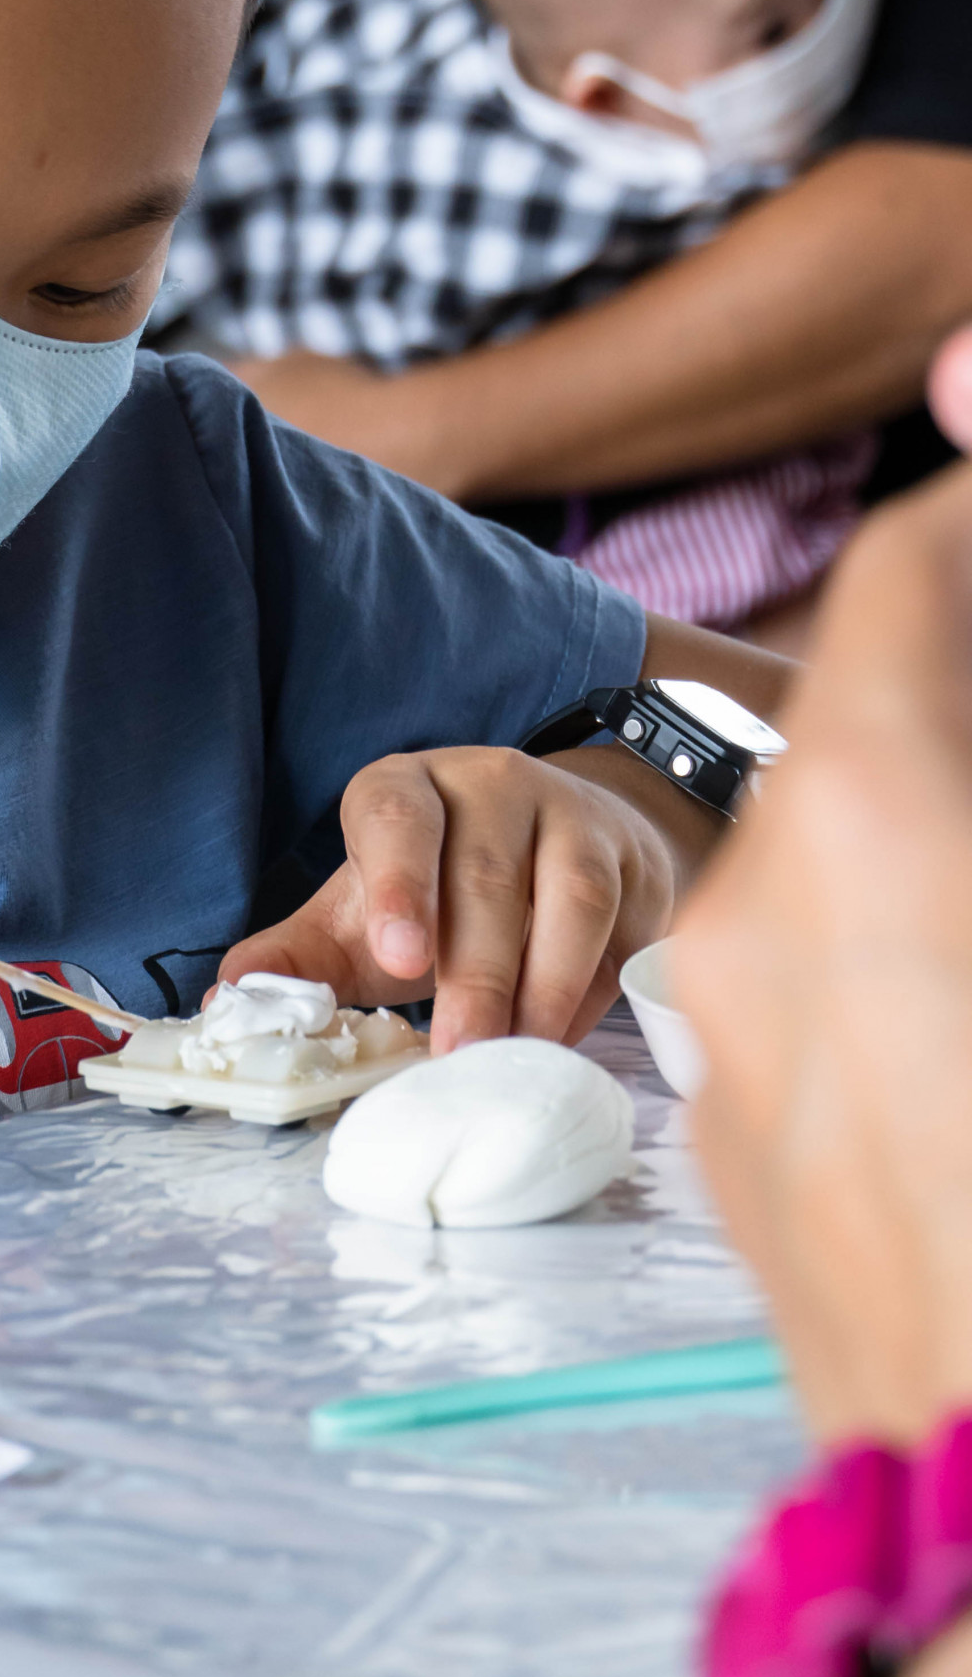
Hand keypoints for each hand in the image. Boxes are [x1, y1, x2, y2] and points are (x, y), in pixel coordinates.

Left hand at [221, 744, 678, 1049]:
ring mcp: (571, 813)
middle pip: (485, 874)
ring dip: (543, 985)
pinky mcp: (632, 858)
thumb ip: (298, 958)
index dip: (396, 883)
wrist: (548, 844)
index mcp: (404, 790)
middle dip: (474, 973)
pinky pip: (624, 924)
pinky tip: (564, 1034)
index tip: (397, 959)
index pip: (393, 818)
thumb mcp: (359, 917)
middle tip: (458, 1053)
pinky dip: (596, 987)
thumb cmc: (436, 892)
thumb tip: (226, 1002)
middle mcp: (490, 783)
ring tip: (513, 1054)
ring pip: (569, 892)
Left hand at [673, 461, 971, 1446]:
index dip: (969, 524)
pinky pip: (821, 989)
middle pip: (869, 721)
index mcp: (868, 817)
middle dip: (961, 697)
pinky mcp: (743, 1152)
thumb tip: (944, 713)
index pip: (902, 579)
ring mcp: (730, 1040)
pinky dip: (906, 954)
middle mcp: (755, 910)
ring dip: (933, 835)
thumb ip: (970, 754)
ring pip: (843, 862)